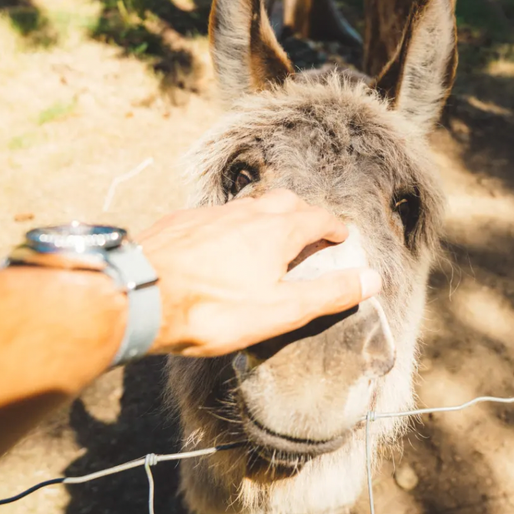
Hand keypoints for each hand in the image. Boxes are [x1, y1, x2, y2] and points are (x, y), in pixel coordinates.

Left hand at [136, 190, 381, 356]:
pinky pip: (217, 216)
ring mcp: (211, 214)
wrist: (139, 296)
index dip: (334, 228)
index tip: (342, 237)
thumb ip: (328, 294)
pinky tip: (221, 246)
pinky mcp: (181, 222)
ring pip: (249, 206)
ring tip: (269, 239)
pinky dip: (232, 225)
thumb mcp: (280, 311)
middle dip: (304, 214)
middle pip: (286, 202)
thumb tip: (374, 279)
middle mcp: (247, 213)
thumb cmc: (212, 309)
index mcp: (277, 230)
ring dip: (267, 217)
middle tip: (310, 234)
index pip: (318, 218)